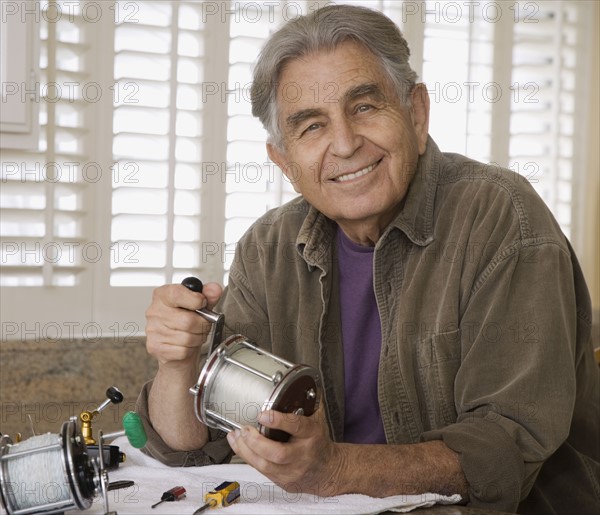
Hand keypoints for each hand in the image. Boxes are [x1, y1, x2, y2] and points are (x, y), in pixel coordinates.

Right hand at [145, 281, 222, 368]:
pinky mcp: (156, 348)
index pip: (177, 294)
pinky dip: (190, 350)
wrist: (174, 345)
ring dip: (198, 338)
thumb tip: (214, 290)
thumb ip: (208, 295)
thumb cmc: (185, 320)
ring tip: (195, 334)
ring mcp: (154, 330)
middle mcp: (155, 312)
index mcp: (163, 295)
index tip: (202, 303)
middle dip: (202, 325)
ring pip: (188, 338)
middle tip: (203, 324)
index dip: (195, 300)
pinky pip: (183, 351)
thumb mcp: (198, 304)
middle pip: (188, 321)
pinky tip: (187, 344)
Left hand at [226, 405, 346, 496]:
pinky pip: (260, 470)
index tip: (264, 414)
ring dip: (246, 450)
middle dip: (257, 442)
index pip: (297, 427)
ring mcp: (291, 470)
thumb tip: (299, 380)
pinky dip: (246, 457)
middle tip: (245, 429)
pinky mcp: (281, 480)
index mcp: (312, 435)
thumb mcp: (318, 419)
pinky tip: (238, 445)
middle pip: (278, 453)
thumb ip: (308, 401)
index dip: (279, 421)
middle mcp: (302, 455)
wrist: (327, 470)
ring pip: (265, 465)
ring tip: (236, 435)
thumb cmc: (319, 441)